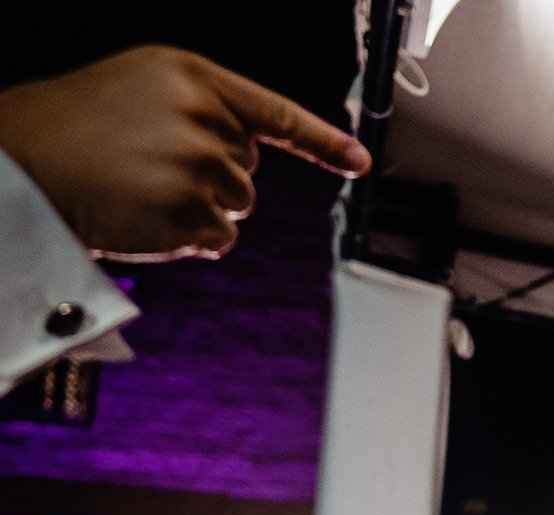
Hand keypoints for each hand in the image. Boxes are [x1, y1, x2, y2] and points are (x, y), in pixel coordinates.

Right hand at [0, 45, 369, 261]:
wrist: (18, 164)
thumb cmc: (70, 129)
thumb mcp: (138, 89)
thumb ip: (198, 108)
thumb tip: (249, 152)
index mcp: (190, 75)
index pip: (272, 112)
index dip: (321, 140)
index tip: (359, 162)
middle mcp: (202, 116)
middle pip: (247, 169)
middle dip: (209, 175)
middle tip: (147, 167)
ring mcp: (198, 165)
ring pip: (236, 205)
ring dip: (197, 208)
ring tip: (140, 189)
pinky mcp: (191, 212)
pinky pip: (219, 239)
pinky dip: (189, 239)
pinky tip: (145, 217)